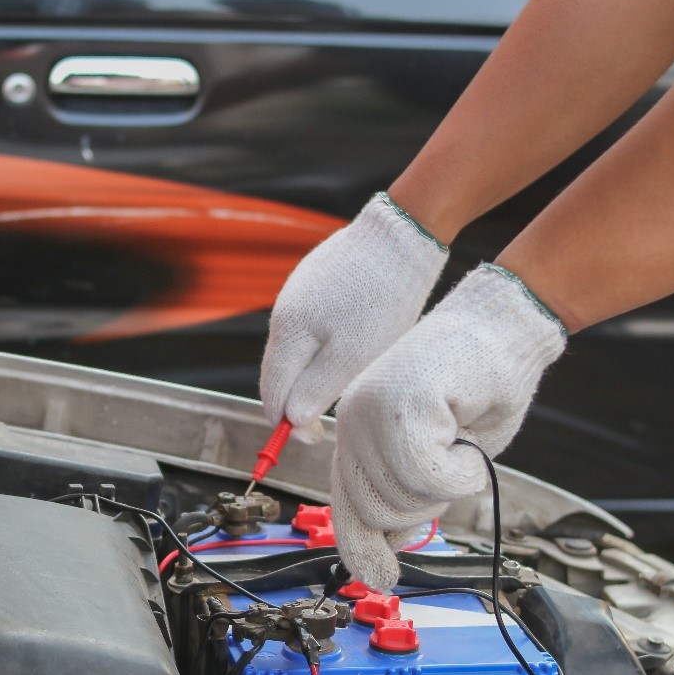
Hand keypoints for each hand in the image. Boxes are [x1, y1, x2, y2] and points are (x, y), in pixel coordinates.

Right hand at [260, 193, 447, 440]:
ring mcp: (296, 293)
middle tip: (319, 425)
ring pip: (291, 349)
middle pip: (276, 372)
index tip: (313, 439)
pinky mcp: (314, 280)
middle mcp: (282, 313)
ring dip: (303, 375)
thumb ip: (317, 389)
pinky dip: (314, 349)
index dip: (287, 424)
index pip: (272, 392)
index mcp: (287, 333)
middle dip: (292, 402)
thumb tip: (291, 419)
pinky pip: (306, 325)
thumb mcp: (354, 355)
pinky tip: (339, 351)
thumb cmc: (383, 299)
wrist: (401, 235)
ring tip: (331, 390)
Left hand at [330, 264, 566, 588]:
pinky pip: (425, 475)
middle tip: (457, 473)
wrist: (505, 329)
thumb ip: (413, 495)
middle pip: (374, 511)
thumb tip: (395, 541)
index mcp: (358, 434)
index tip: (380, 578)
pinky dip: (459, 473)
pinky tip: (467, 442)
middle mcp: (352, 422)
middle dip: (423, 511)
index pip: (346, 505)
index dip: (362, 547)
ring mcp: (369, 411)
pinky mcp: (398, 405)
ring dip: (449, 487)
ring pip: (401, 497)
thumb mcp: (443, 456)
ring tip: (463, 444)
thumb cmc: (478, 386)